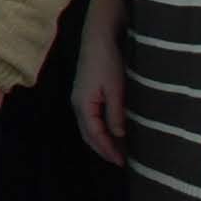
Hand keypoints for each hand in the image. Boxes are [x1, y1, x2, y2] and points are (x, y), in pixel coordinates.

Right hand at [72, 28, 125, 165]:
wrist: (98, 38)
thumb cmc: (108, 62)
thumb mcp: (116, 89)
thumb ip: (116, 113)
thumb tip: (119, 135)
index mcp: (83, 104)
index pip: (95, 134)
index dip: (108, 149)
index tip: (122, 162)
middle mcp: (78, 104)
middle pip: (87, 135)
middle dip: (102, 149)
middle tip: (119, 162)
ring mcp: (79, 98)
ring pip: (88, 128)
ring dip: (101, 141)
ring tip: (117, 150)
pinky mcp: (84, 93)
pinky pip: (90, 119)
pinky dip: (100, 130)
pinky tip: (111, 131)